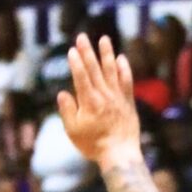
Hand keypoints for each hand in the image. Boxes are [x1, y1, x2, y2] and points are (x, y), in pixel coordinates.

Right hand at [63, 33, 140, 162]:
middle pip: (94, 69)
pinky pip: (127, 82)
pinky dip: (124, 69)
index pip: (81, 76)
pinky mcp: (128, 103)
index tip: (72, 50)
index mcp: (89, 101)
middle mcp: (104, 96)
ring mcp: (118, 98)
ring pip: (112, 71)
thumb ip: (67, 110)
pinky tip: (121, 58)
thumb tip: (63, 93)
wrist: (120, 154)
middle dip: (87, 52)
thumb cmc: (94, 145)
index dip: (76, 62)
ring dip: (107, 54)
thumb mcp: (73, 131)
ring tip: (104, 39)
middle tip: (82, 37)